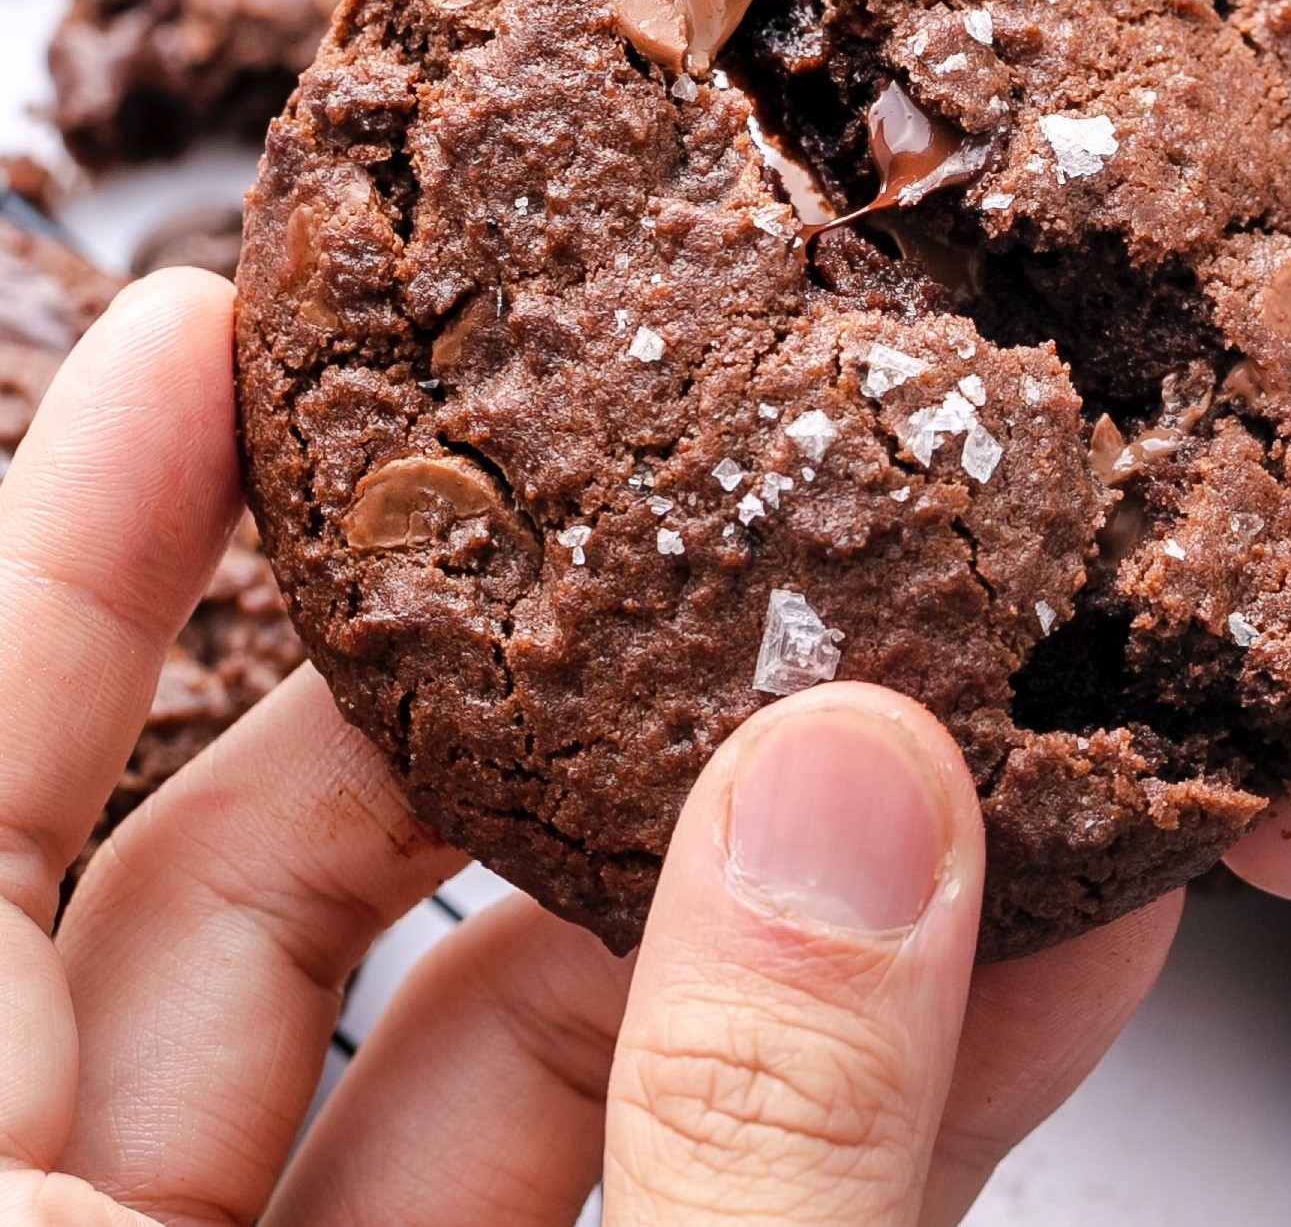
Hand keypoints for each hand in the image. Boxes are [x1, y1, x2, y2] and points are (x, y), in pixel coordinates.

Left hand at [5, 269, 1175, 1226]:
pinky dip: (831, 1078)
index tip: (210, 331)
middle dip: (493, 698)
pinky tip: (1015, 954)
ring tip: (918, 719)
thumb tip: (855, 790)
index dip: (80, 550)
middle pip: (270, 898)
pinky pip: (672, 1175)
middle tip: (657, 522)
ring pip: (502, 1044)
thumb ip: (730, 1133)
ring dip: (737, 899)